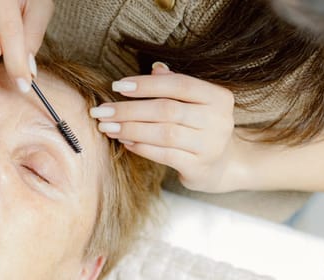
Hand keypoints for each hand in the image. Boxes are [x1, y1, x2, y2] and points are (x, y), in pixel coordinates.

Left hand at [91, 63, 240, 192]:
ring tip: (107, 127)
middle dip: (129, 110)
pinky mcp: (199, 167)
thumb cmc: (200, 127)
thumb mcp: (194, 103)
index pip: (179, 84)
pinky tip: (125, 142)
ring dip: (130, 129)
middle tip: (101, 111)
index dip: (146, 84)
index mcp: (218, 97)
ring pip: (164, 134)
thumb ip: (175, 85)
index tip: (117, 86)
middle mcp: (218, 120)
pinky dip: (142, 147)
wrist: (222, 165)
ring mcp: (210, 146)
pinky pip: (164, 155)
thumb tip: (154, 68)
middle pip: (167, 110)